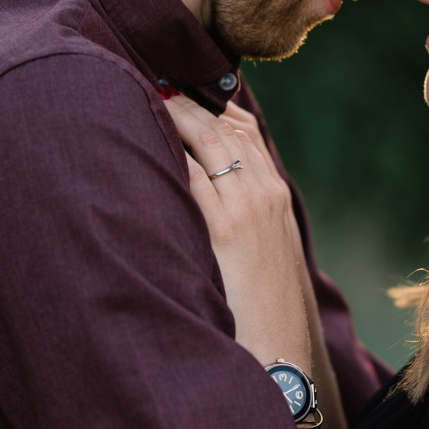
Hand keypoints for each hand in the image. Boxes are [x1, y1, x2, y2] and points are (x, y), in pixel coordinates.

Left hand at [166, 93, 310, 368]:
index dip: (211, 105)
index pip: (244, 131)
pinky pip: (193, 175)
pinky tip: (144, 134)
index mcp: (276, 195)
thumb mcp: (264, 255)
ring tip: (143, 89)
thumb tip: (206, 199)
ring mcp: (248, 207)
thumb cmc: (266, 311)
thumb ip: (242, 220)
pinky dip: (170, 149)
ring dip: (175, 112)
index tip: (180, 86)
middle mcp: (266, 192)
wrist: (285, 354)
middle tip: (153, 74)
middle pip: (225, 126)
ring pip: (209, 141)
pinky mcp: (226, 229)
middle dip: (188, 98)